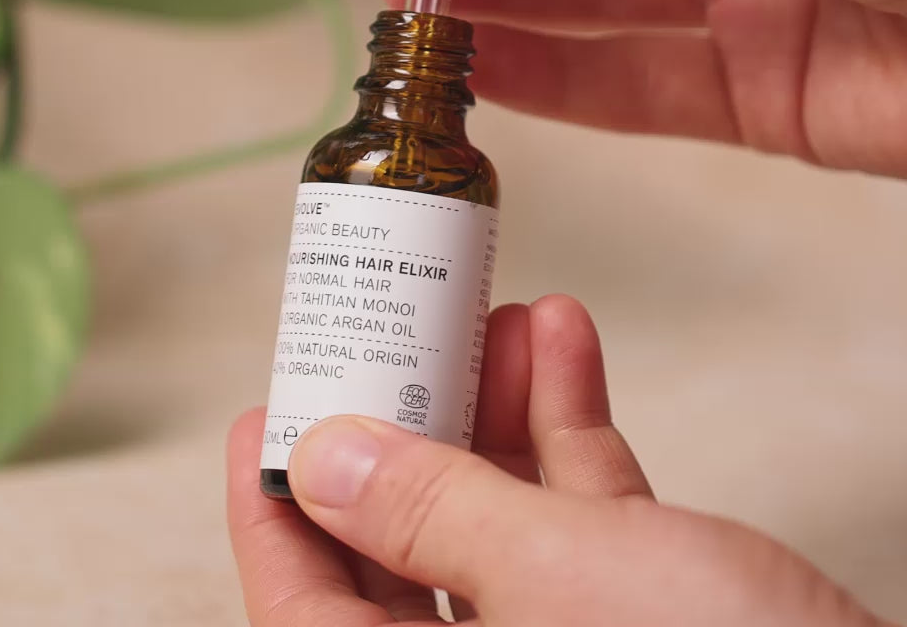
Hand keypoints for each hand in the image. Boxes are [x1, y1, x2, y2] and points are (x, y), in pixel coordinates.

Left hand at [227, 296, 885, 625]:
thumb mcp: (554, 582)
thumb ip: (432, 517)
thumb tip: (324, 457)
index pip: (306, 612)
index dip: (273, 512)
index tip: (265, 418)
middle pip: (401, 547)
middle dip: (403, 424)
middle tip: (388, 336)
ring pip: (497, 516)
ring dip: (497, 404)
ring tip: (494, 311)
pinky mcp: (642, 614)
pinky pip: (581, 512)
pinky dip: (572, 426)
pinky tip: (568, 337)